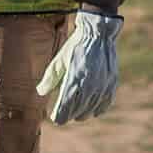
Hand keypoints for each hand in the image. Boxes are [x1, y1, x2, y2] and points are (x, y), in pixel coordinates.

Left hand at [36, 10, 121, 124]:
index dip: (59, 116)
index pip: (65, 109)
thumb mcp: (59, 60)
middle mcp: (89, 86)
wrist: (98, 34)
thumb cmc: (75, 47)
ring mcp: (102, 86)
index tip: (55, 118)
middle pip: (77, 112)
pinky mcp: (111, 83)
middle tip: (64, 115)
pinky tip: (93, 111)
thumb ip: (50, 78)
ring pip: (91, 110)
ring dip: (82, 114)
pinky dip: (98, 109)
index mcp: (73, 81)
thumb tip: (40, 92)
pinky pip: (105, 103)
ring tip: (77, 114)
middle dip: (69, 115)